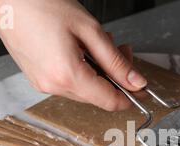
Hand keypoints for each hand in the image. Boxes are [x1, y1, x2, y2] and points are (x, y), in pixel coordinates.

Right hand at [0, 0, 146, 110]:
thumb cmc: (41, 5)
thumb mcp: (90, 30)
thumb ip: (116, 61)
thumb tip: (136, 82)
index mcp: (68, 75)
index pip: (110, 101)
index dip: (131, 97)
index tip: (142, 88)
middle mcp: (53, 86)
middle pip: (98, 96)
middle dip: (115, 77)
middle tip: (121, 49)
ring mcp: (43, 84)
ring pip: (85, 89)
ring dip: (99, 71)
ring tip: (96, 43)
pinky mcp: (38, 79)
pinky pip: (69, 83)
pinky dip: (82, 70)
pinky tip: (81, 49)